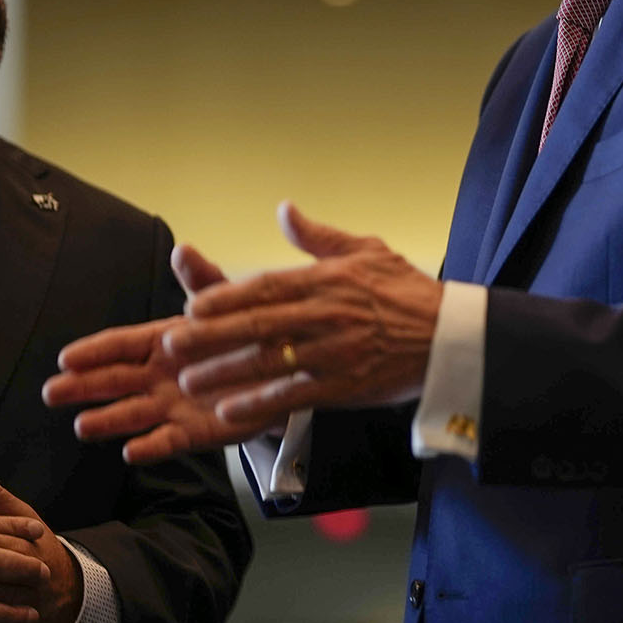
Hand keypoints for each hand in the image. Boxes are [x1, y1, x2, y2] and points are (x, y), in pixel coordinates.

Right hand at [45, 244, 282, 463]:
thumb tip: (183, 250)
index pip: (120, 345)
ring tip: (82, 426)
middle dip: (83, 387)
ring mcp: (174, 406)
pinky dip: (151, 448)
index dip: (93, 352)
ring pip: (134, 414)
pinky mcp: (195, 432)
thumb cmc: (244, 330)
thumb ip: (202, 280)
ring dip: (108, 420)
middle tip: (51, 393)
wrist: (280, 367)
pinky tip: (131, 452)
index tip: (65, 357)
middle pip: (115, 381)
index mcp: (162, 342)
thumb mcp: (225, 301)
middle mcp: (160, 376)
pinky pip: (170, 442)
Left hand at [166, 202, 441, 422]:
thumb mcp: (367, 250)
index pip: (267, 287)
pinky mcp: (344, 386)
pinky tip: (228, 411)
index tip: (193, 306)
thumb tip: (284, 210)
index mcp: (327, 280)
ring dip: (225, 373)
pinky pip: (293, 396)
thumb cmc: (407, 292)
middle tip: (172, 345)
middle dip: (210, 337)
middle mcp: (327, 316)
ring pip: (270, 364)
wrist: (450, 337)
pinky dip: (259, 405)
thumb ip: (318, 236)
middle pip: (258, 326)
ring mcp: (334, 353)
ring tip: (189, 382)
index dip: (226, 298)